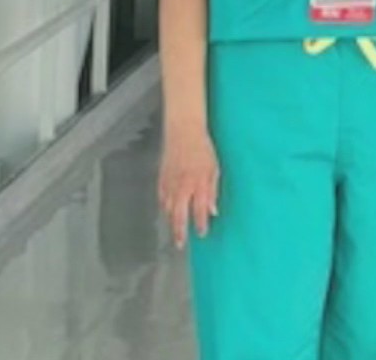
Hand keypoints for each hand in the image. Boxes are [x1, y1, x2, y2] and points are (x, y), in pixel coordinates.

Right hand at [160, 124, 219, 248]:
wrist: (183, 132)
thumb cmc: (202, 149)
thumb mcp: (214, 169)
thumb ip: (213, 191)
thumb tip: (213, 210)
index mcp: (198, 183)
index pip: (199, 210)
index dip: (200, 224)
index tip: (202, 233)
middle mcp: (182, 186)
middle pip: (179, 215)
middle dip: (180, 231)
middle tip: (181, 244)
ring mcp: (169, 183)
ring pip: (168, 208)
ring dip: (172, 222)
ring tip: (175, 232)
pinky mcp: (161, 178)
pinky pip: (162, 198)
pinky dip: (165, 208)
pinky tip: (168, 213)